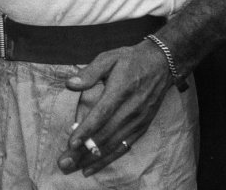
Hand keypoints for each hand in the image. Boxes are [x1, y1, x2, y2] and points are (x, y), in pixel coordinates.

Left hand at [57, 39, 172, 176]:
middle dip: (84, 151)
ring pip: (113, 144)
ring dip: (93, 158)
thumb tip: (70, 84)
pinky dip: (108, 158)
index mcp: (121, 90)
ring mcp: (137, 120)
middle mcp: (130, 109)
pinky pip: (123, 147)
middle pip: (105, 134)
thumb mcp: (109, 57)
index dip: (87, 130)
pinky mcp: (141, 127)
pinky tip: (92, 167)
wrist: (161, 64)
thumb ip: (89, 72)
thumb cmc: (131, 60)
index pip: (102, 114)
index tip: (71, 143)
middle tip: (64, 163)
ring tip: (74, 168)